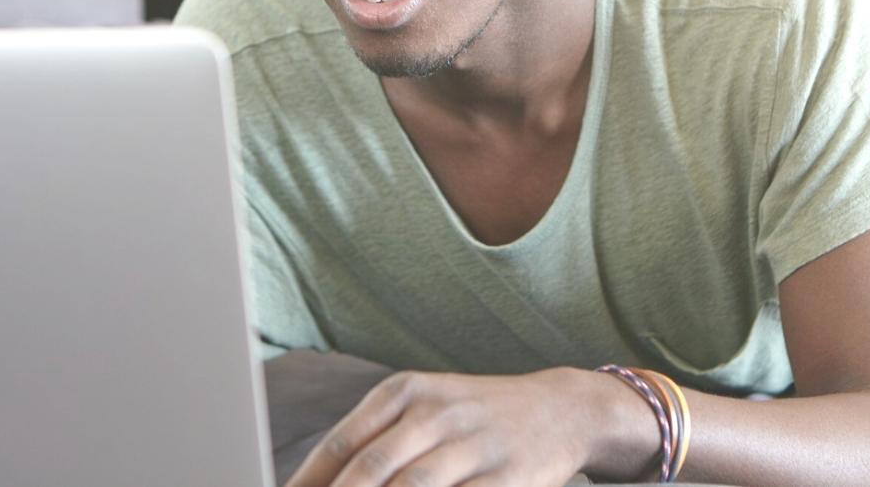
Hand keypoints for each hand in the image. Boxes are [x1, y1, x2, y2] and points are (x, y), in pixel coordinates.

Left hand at [284, 367, 599, 486]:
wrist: (562, 408)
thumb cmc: (475, 415)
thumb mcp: (425, 407)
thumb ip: (375, 442)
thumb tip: (316, 484)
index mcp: (406, 391)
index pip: (342, 444)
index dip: (308, 484)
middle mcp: (437, 412)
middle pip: (371, 470)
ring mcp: (473, 445)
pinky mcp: (506, 478)